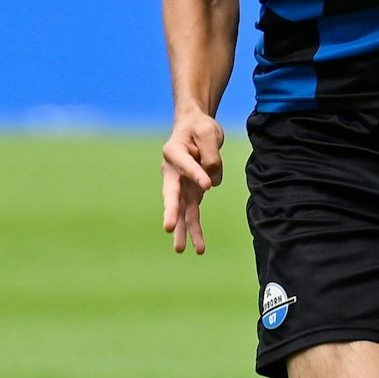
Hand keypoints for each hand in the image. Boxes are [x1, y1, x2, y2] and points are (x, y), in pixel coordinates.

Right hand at [161, 110, 223, 254]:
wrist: (194, 128)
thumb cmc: (199, 128)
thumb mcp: (208, 132)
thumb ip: (210, 154)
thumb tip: (211, 183)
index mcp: (173, 151)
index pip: (185, 165)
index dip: (195, 174)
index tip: (207, 184)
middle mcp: (172, 171)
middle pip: (171, 194)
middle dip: (171, 211)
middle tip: (168, 227)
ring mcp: (181, 184)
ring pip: (182, 210)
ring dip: (183, 230)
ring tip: (181, 249)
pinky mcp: (191, 192)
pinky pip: (192, 214)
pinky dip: (195, 229)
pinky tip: (199, 248)